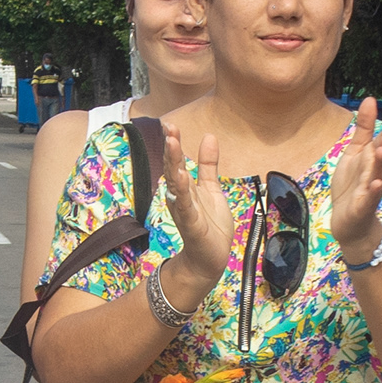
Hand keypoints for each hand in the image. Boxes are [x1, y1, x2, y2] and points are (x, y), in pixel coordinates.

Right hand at [151, 128, 235, 317]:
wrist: (210, 258)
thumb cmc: (210, 225)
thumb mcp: (212, 189)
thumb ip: (209, 165)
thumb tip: (208, 137)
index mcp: (186, 187)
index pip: (177, 161)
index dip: (174, 143)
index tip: (170, 124)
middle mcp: (180, 196)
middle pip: (173, 169)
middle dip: (171, 149)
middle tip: (169, 128)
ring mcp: (184, 210)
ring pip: (176, 184)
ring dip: (173, 164)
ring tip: (172, 144)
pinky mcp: (191, 224)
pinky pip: (185, 206)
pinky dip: (182, 192)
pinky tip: (181, 178)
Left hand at [327, 97, 381, 262]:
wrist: (348, 221)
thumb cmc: (353, 184)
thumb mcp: (356, 152)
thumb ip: (364, 128)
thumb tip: (370, 99)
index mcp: (375, 160)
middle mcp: (377, 173)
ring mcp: (371, 190)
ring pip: (378, 175)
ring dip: (381, 163)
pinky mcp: (363, 206)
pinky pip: (369, 198)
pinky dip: (372, 191)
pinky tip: (375, 183)